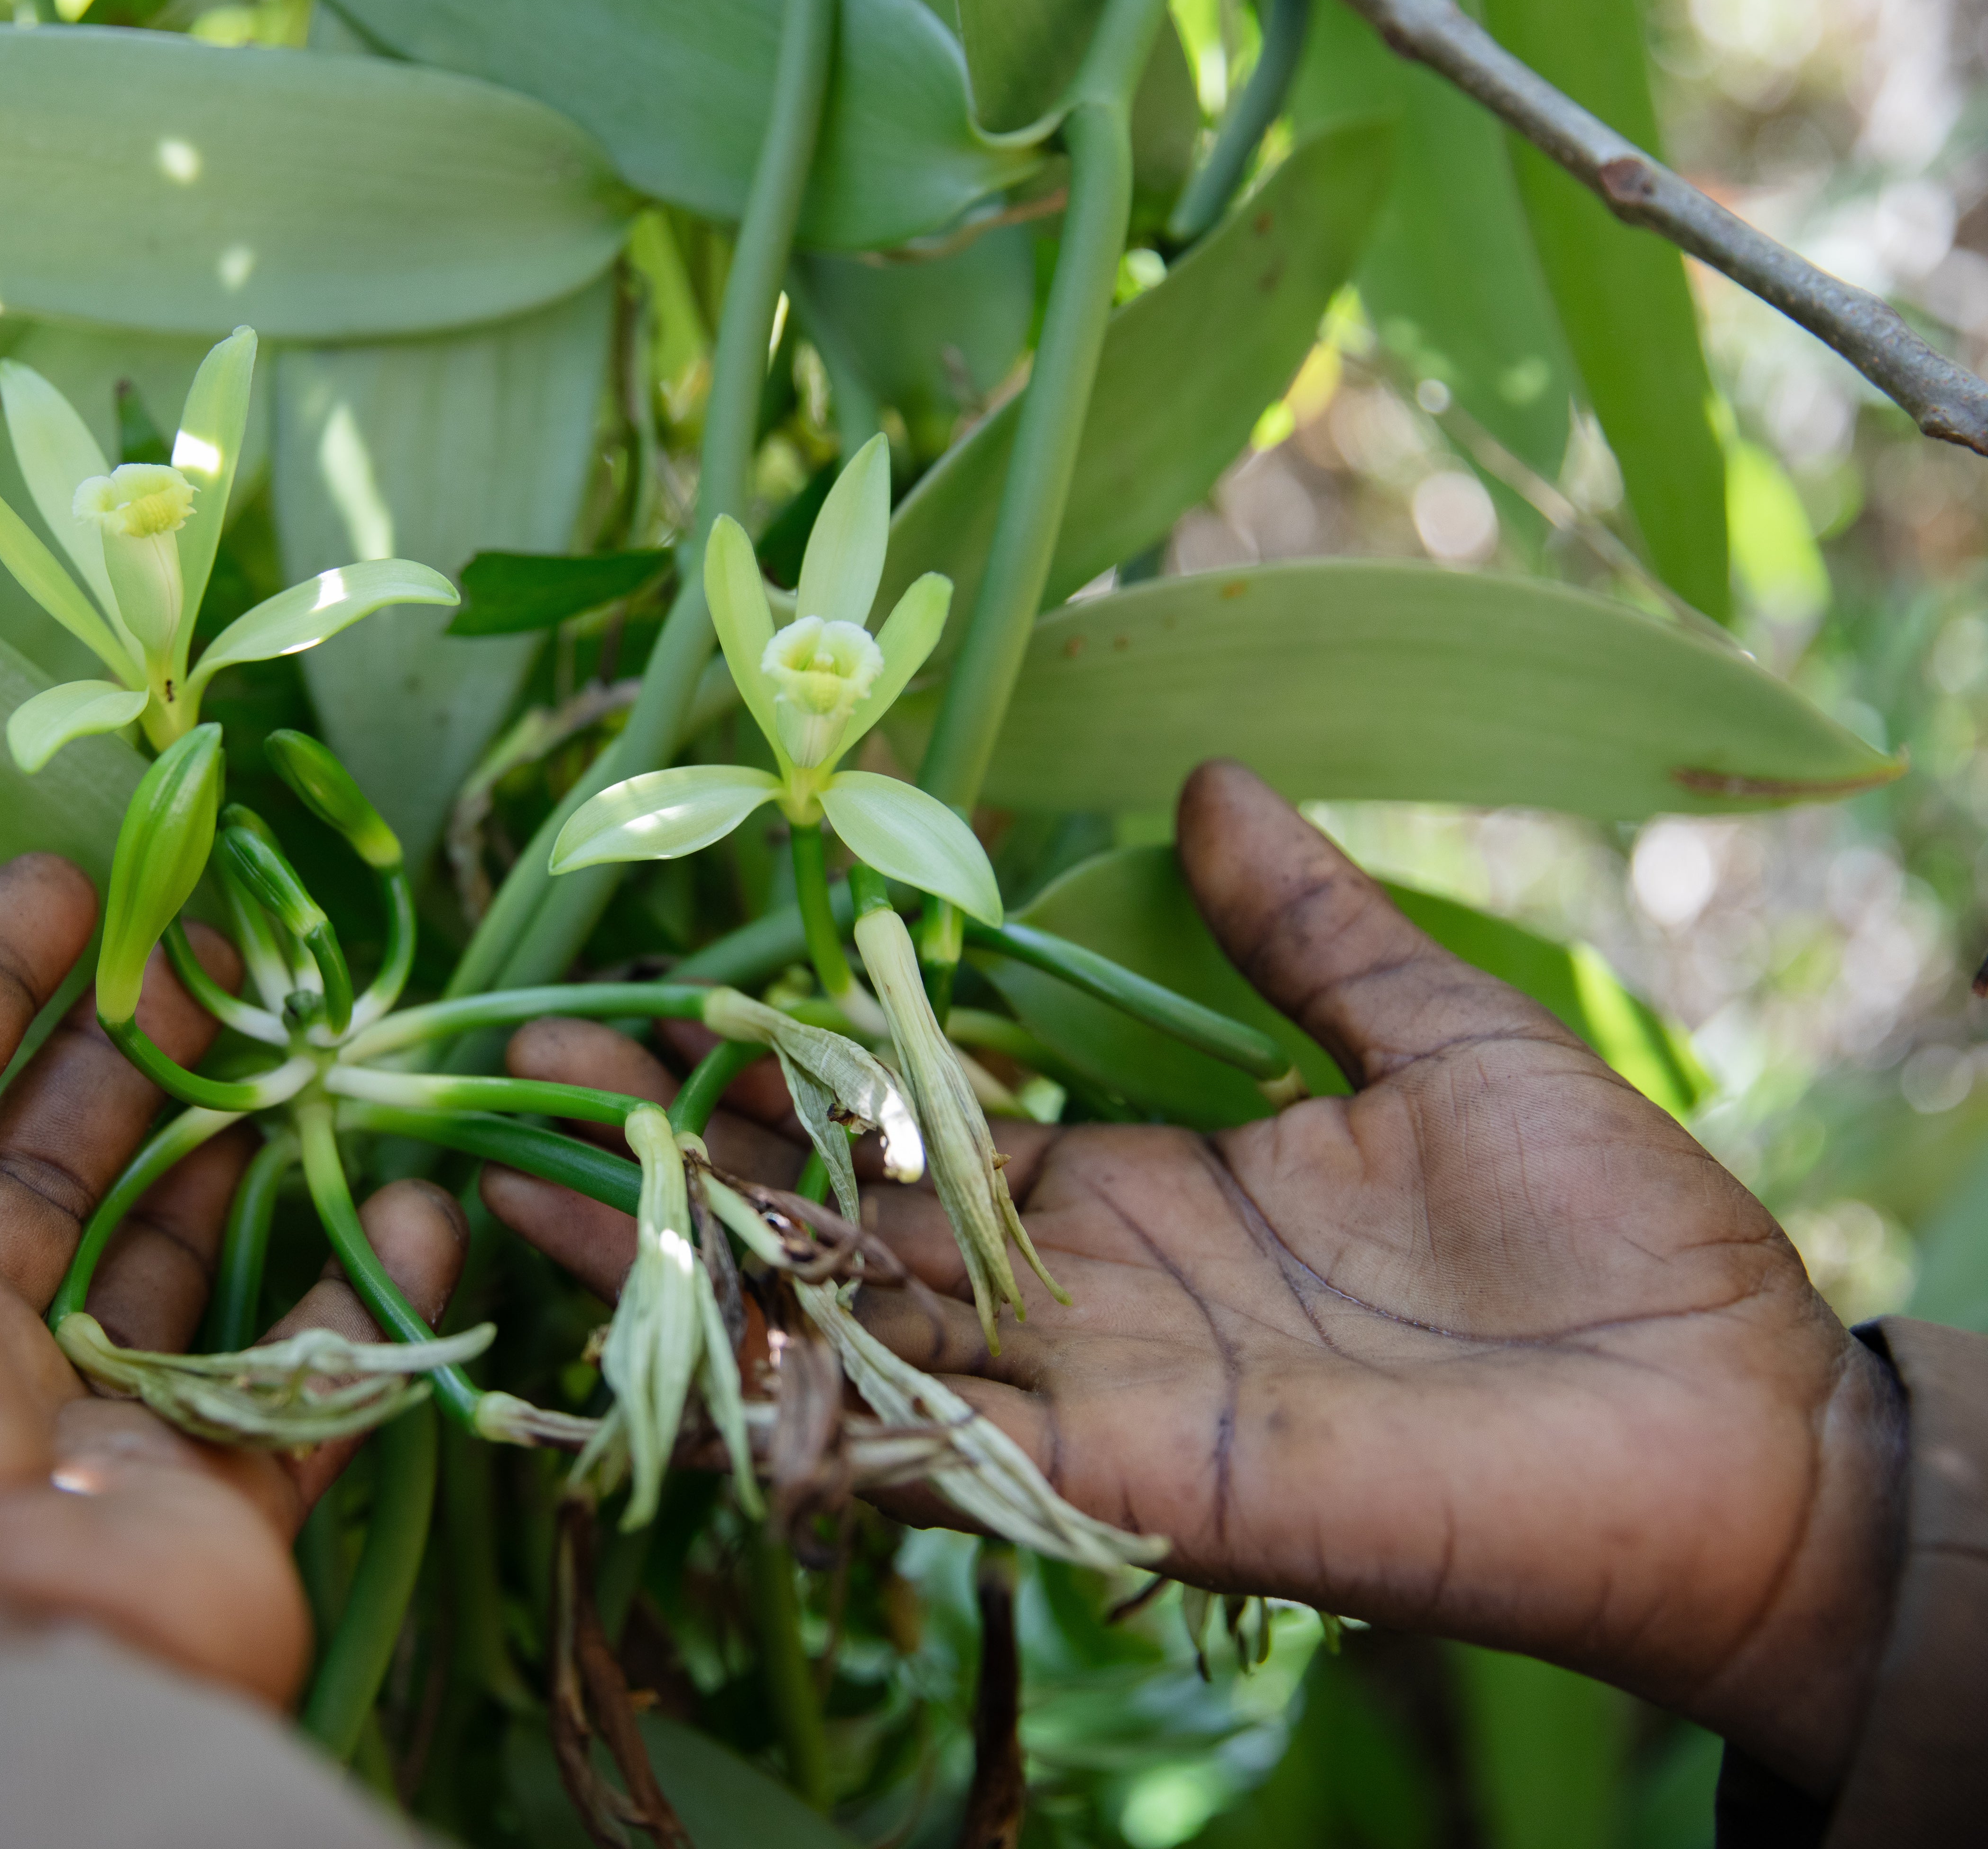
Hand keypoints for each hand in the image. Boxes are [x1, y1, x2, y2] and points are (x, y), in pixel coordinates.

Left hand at [0, 856, 465, 1820]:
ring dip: (235, 1150)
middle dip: (122, 1048)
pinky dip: (360, 1294)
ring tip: (311, 1038)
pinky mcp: (196, 1509)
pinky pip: (295, 1381)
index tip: (75, 880)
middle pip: (40, 1168)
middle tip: (217, 944)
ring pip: (166, 1265)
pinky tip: (414, 1199)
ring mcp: (67, 1438)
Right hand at [484, 762, 1903, 1794]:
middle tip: (530, 1079)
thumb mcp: (1443, 1037)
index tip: (657, 996)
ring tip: (534, 1209)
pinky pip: (951, 1468)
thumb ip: (1311, 929)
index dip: (780, 1065)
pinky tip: (700, 1386)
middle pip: (836, 1230)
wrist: (1733, 1419)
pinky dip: (825, 1436)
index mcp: (1130, 1183)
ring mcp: (1095, 1395)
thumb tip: (1212, 780)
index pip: (907, 1122)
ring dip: (694, 1285)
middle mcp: (1080, 1291)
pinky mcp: (1143, 1484)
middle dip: (679, 1166)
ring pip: (851, 1343)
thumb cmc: (1608, 1232)